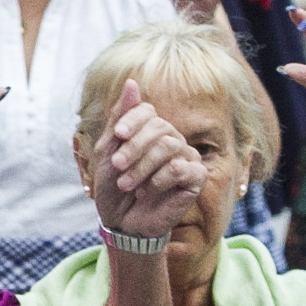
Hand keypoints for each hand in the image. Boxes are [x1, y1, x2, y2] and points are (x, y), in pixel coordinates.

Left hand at [88, 80, 207, 237]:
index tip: (117, 136)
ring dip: (143, 166)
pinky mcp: (196, 178)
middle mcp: (172, 140)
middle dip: (134, 147)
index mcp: (151, 131)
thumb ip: (120, 118)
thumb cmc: (114, 188)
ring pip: (169, 146)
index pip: (148, 111)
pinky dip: (159, 179)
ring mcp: (186, 157)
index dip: (132, 120)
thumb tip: (131, 82)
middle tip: (118, 166)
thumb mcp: (109, 152)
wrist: (122, 223)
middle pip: (160, 127)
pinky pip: (181, 168)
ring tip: (127, 184)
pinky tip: (147, 192)